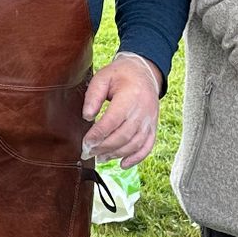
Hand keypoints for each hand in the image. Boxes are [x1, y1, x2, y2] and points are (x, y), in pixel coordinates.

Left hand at [81, 54, 160, 168]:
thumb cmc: (120, 75)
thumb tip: (87, 116)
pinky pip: (146, 147)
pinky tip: (122, 164)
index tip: (85, 144)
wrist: (144, 72)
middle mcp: (142, 111)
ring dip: (116, 154)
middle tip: (87, 153)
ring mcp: (150, 121)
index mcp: (130, 97)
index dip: (97, 135)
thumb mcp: (102, 77)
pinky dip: (135, 159)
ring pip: (134, 144)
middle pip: (123, 136)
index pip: (112, 121)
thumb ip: (93, 96)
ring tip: (99, 158)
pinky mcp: (152, 127)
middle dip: (103, 148)